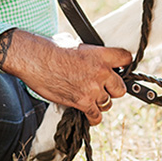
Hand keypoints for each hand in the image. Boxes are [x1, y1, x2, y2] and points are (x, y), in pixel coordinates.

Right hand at [0, 28, 131, 124]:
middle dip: (112, 89)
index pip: (126, 59)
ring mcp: (92, 89)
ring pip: (108, 104)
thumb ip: (89, 53)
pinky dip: (92, 116)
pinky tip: (87, 111)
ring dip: (100, 102)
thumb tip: (90, 56)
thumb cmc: (51, 48)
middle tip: (102, 86)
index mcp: (100, 54)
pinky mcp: (82, 102)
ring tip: (89, 97)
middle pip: (121, 88)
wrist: (35, 59)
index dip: (123, 64)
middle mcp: (100, 72)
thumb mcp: (75, 44)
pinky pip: (96, 117)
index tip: (119, 68)